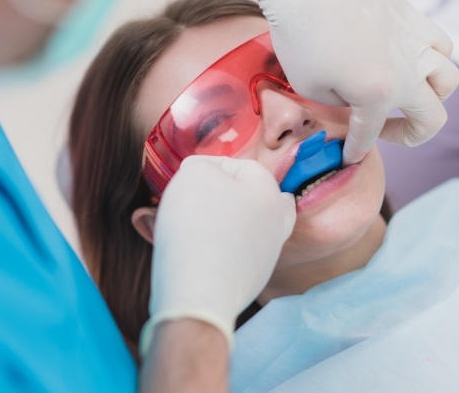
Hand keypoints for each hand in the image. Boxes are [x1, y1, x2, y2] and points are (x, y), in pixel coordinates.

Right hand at [140, 156, 295, 354]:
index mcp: (270, 196)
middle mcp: (275, 226)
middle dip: (223, 195)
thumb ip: (201, 166)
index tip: (185, 174)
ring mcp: (264, 258)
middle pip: (253, 200)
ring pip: (241, 229)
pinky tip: (189, 250)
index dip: (210, 165)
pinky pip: (229, 255)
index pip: (243, 166)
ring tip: (183, 224)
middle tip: (196, 197)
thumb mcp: (195, 175)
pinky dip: (212, 249)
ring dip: (215, 222)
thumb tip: (202, 174)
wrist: (198, 293)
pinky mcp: (247, 283)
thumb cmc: (198, 226)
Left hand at [210, 0, 458, 164]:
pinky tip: (408, 60)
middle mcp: (408, 71)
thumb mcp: (309, 87)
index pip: (370, 135)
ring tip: (404, 96)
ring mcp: (416, 41)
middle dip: (410, 136)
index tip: (347, 157)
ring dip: (430, 97)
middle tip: (385, 133)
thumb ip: (340, 105)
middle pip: (433, 118)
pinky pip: (441, 44)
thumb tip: (354, 102)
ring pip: (448, 79)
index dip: (355, 150)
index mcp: (378, 94)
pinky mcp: (413, 16)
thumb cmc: (300, 36)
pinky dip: (432, 60)